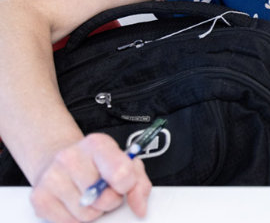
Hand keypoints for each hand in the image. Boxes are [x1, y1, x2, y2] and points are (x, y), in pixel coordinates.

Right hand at [28, 133, 151, 222]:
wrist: (61, 159)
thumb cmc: (97, 163)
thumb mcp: (125, 164)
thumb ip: (139, 184)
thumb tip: (140, 207)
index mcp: (98, 144)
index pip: (121, 173)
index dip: (127, 187)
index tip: (123, 185)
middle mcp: (70, 157)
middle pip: (103, 198)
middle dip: (110, 201)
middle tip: (105, 191)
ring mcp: (51, 177)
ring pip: (86, 213)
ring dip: (93, 210)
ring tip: (90, 196)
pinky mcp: (39, 198)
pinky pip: (68, 222)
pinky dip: (76, 218)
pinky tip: (74, 202)